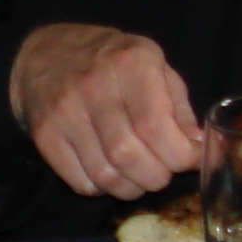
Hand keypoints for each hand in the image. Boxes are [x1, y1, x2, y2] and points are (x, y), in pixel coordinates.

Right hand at [10, 23, 199, 200]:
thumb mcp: (156, 68)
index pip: (156, 126)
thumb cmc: (113, 63)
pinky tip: (110, 171)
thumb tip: (196, 150)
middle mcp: (94, 85)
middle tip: (162, 171)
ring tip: (139, 175)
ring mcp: (64, 112)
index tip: (188, 161)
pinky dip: (103, 188)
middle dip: (156, 176)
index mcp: (131, 63)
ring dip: (131, 187)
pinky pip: (81, 182)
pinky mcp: (45, 135)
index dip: (179, 155)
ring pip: (106, 176)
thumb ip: (180, 109)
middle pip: (129, 155)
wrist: (47, 53)